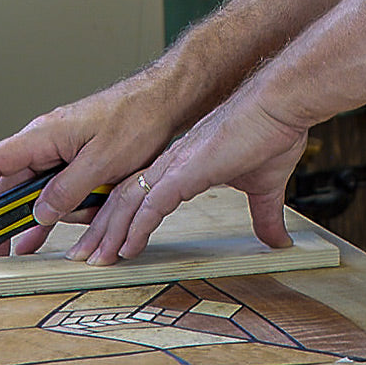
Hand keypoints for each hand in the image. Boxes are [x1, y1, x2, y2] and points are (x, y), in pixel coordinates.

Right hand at [0, 76, 179, 253]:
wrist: (163, 103)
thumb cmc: (136, 119)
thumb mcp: (102, 161)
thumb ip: (68, 190)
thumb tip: (40, 213)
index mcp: (44, 135)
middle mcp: (46, 144)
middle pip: (10, 184)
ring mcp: (61, 155)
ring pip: (35, 192)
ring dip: (30, 219)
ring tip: (17, 247)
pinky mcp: (77, 164)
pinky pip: (56, 192)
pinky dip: (50, 213)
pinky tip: (39, 235)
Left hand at [65, 95, 307, 264]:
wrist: (280, 105)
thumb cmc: (270, 134)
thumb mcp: (264, 188)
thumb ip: (264, 216)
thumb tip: (277, 239)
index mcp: (179, 167)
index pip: (137, 197)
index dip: (119, 220)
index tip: (109, 243)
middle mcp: (168, 166)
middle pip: (121, 201)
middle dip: (100, 231)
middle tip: (84, 255)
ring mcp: (174, 167)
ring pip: (128, 204)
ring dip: (110, 234)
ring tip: (96, 259)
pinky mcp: (186, 171)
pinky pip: (153, 205)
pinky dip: (138, 228)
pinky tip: (128, 248)